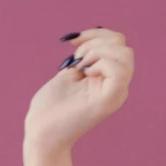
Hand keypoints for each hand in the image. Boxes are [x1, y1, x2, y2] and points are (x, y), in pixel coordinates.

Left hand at [23, 28, 133, 153]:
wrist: (41, 132)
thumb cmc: (51, 107)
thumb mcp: (70, 72)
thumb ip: (85, 57)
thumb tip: (96, 34)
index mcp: (108, 80)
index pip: (118, 44)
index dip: (96, 34)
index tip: (73, 42)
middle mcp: (117, 87)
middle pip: (123, 46)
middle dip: (96, 41)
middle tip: (76, 59)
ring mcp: (116, 94)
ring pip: (125, 54)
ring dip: (97, 51)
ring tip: (79, 66)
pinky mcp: (109, 101)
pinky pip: (119, 70)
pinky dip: (100, 63)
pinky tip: (84, 74)